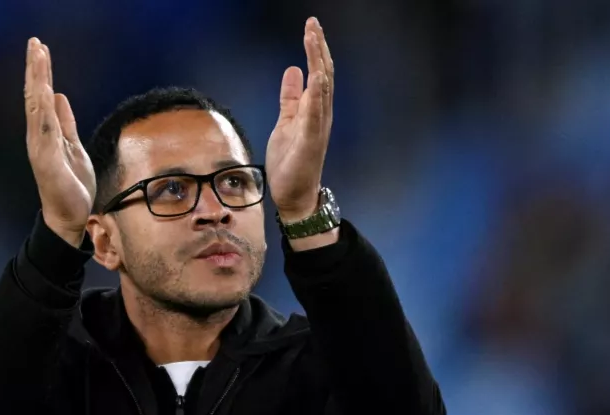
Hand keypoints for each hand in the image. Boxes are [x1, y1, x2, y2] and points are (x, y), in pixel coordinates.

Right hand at [24, 38, 95, 246]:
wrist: (68, 216)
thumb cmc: (71, 184)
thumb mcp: (74, 146)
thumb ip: (66, 122)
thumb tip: (60, 96)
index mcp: (46, 133)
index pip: (42, 96)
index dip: (41, 72)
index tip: (40, 48)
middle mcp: (39, 137)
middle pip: (36, 96)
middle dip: (36, 69)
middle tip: (35, 43)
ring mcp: (40, 147)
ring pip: (37, 107)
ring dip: (38, 81)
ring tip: (38, 57)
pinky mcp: (46, 160)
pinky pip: (44, 129)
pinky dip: (43, 109)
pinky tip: (45, 90)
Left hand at [265, 17, 333, 222]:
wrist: (293, 195)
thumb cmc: (291, 161)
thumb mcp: (286, 122)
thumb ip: (290, 97)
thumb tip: (293, 70)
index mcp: (315, 109)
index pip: (319, 72)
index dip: (315, 49)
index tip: (311, 26)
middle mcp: (321, 114)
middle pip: (324, 74)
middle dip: (318, 48)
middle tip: (313, 23)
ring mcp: (318, 127)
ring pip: (322, 87)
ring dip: (318, 61)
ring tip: (312, 38)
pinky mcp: (311, 141)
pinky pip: (315, 113)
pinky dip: (317, 93)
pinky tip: (315, 75)